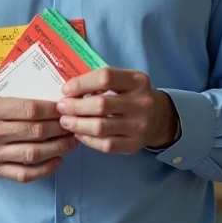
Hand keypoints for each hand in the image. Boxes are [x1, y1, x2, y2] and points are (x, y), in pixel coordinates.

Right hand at [0, 95, 76, 182]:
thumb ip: (14, 98)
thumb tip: (50, 98)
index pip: (29, 109)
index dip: (52, 110)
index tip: (65, 108)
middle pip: (35, 131)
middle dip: (60, 128)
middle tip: (74, 124)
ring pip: (34, 154)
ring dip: (58, 148)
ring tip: (71, 141)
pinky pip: (24, 174)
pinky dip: (45, 169)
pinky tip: (58, 160)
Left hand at [56, 68, 177, 152]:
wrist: (160, 118)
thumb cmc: (133, 95)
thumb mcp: (126, 80)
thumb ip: (102, 81)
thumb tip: (69, 89)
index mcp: (138, 81)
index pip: (105, 77)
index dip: (81, 83)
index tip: (66, 90)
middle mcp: (141, 103)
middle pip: (101, 104)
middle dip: (75, 106)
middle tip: (61, 107)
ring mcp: (139, 126)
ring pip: (100, 127)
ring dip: (77, 124)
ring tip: (65, 121)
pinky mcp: (134, 145)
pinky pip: (105, 144)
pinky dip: (87, 139)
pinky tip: (78, 133)